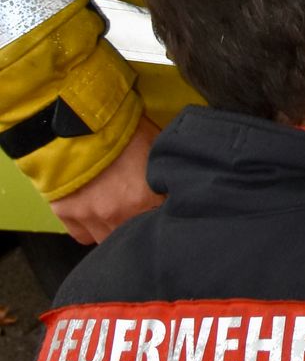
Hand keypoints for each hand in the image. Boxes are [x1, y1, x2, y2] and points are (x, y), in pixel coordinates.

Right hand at [49, 118, 162, 245]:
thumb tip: (182, 186)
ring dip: (117, 229)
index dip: (168, 215)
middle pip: (136, 236)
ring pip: (108, 240)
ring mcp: (90, 217)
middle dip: (142, 224)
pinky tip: (98, 213)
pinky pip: (83, 236)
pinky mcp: (67, 214)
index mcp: (144, 199)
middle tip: (144, 209)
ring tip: (121, 210)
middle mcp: (116, 214)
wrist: (78, 119)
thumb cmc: (122, 128)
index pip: (163, 223)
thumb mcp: (157, 147)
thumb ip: (167, 174)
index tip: (168, 207)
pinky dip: (92, 228)